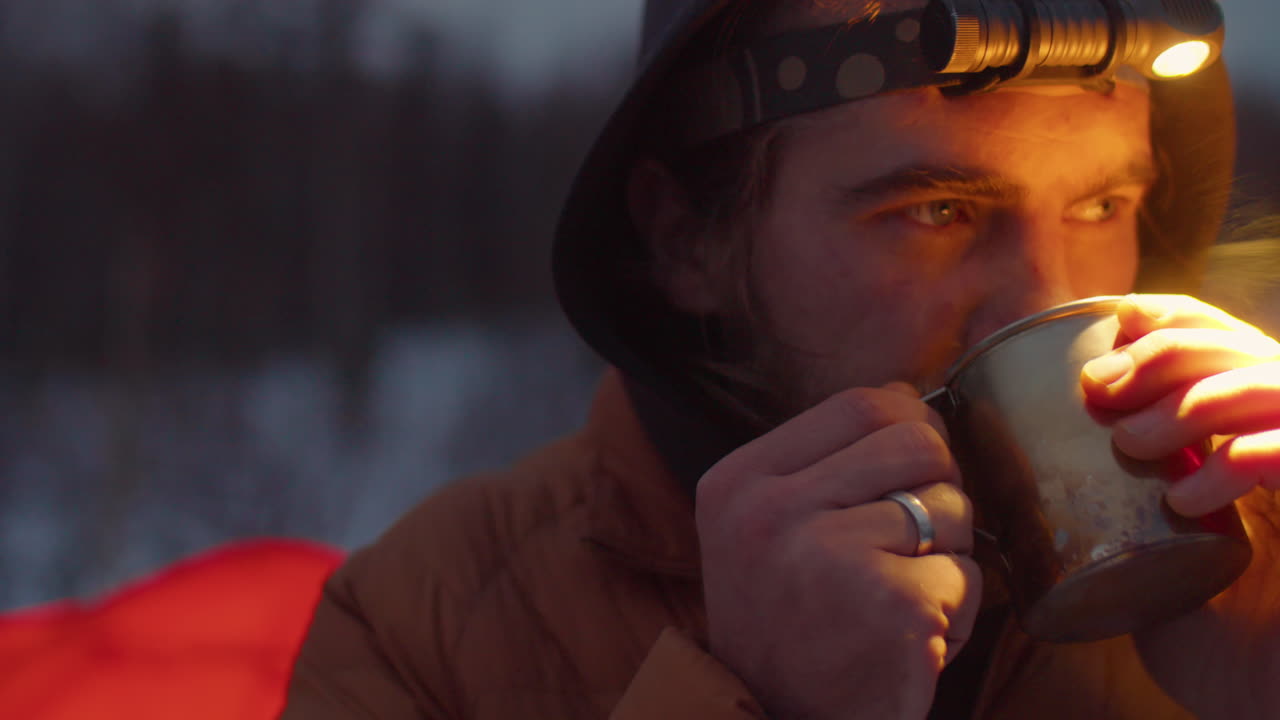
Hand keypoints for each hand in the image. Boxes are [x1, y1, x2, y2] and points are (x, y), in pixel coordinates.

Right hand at [696, 385, 980, 719]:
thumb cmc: (788, 625)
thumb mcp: (767, 531)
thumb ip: (821, 463)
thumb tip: (908, 399)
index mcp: (738, 481)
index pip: (858, 405)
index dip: (907, 425)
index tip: (908, 471)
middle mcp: (772, 511)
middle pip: (916, 443)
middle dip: (938, 488)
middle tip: (911, 545)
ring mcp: (830, 555)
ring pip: (952, 507)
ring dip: (948, 555)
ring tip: (900, 598)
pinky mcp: (891, 604)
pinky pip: (968, 574)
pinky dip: (957, 611)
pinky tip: (913, 638)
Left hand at [1081, 294, 1279, 719]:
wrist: (1273, 701)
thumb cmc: (1215, 639)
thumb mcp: (1146, 559)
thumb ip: (1106, 513)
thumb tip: (1010, 481)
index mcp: (1249, 433)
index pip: (1218, 336)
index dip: (1164, 317)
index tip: (1105, 329)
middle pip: (1241, 347)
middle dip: (1162, 354)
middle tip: (1098, 392)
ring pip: (1273, 381)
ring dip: (1192, 398)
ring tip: (1132, 443)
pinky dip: (1248, 457)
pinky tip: (1192, 492)